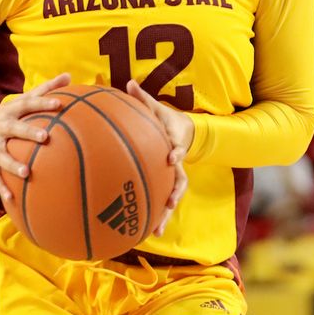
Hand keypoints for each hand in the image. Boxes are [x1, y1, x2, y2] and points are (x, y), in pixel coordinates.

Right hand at [0, 73, 69, 200]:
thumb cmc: (8, 114)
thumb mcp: (22, 100)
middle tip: (45, 137)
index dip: (43, 102)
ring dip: (13, 165)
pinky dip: (2, 188)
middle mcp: (1, 127)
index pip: (29, 104)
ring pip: (2, 156)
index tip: (59, 104)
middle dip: (28, 132)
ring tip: (26, 172)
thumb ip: (45, 89)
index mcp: (11, 111)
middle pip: (15, 129)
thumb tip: (69, 75)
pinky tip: (12, 199)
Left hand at [127, 81, 192, 236]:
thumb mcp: (157, 107)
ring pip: (172, 197)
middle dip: (175, 194)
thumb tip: (128, 82)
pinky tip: (142, 232)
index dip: (177, 153)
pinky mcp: (166, 184)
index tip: (171, 158)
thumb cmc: (165, 119)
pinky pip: (160, 201)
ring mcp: (173, 176)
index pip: (179, 148)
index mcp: (175, 144)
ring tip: (156, 231)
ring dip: (165, 214)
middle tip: (169, 205)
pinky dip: (154, 216)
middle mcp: (177, 164)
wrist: (185, 131)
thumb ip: (143, 98)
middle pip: (180, 181)